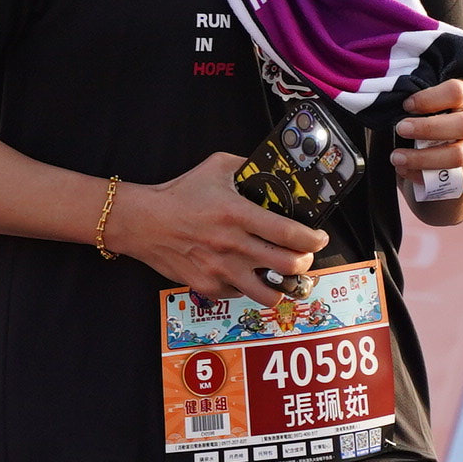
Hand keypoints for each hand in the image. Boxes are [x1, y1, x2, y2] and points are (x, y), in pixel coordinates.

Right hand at [105, 153, 326, 299]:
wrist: (142, 222)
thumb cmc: (179, 194)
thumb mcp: (216, 168)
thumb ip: (247, 167)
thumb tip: (272, 168)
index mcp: (238, 214)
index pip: (290, 233)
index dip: (314, 239)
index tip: (319, 237)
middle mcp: (232, 245)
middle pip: (288, 266)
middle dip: (305, 263)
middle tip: (304, 257)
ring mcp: (220, 270)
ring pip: (269, 293)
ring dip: (283, 286)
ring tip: (282, 277)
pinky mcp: (208, 286)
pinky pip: (241, 294)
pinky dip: (249, 287)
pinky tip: (247, 275)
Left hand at [393, 78, 462, 190]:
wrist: (448, 150)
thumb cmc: (431, 123)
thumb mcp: (427, 109)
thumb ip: (415, 109)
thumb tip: (389, 110)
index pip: (456, 92)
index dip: (430, 98)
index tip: (406, 105)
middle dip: (428, 128)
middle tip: (401, 129)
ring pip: (458, 155)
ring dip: (423, 158)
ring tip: (397, 157)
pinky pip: (454, 179)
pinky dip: (426, 176)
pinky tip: (407, 171)